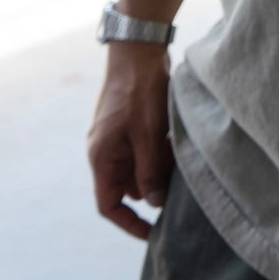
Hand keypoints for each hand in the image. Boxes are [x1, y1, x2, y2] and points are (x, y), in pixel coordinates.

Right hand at [87, 44, 172, 238]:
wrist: (138, 48)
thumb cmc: (139, 89)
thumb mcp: (146, 133)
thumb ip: (148, 170)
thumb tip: (153, 203)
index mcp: (101, 156)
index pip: (109, 204)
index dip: (129, 223)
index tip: (152, 232)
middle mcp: (105, 150)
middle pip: (128, 185)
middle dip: (152, 186)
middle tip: (177, 176)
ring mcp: (116, 136)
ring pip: (139, 166)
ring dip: (158, 166)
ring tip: (176, 151)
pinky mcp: (129, 124)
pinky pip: (143, 149)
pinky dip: (159, 149)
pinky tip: (174, 137)